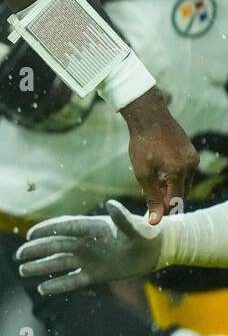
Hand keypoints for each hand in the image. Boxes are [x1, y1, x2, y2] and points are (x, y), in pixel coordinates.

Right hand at [15, 199, 163, 295]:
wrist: (155, 251)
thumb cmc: (146, 235)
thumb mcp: (137, 227)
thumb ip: (123, 219)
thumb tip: (112, 205)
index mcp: (91, 228)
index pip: (64, 228)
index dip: (47, 230)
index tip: (31, 235)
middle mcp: (85, 243)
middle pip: (56, 246)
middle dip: (37, 250)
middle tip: (19, 255)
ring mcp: (88, 259)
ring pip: (60, 263)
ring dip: (41, 266)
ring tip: (23, 270)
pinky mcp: (95, 274)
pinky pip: (73, 280)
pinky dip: (58, 285)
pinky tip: (43, 289)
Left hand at [120, 88, 198, 222]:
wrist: (149, 116)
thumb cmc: (142, 143)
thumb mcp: (142, 172)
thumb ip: (151, 196)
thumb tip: (155, 219)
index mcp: (179, 172)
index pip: (176, 200)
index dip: (163, 208)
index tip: (151, 212)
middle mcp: (191, 166)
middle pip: (181, 192)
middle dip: (165, 196)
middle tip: (148, 190)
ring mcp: (193, 158)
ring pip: (183, 182)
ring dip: (169, 185)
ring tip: (152, 177)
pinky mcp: (191, 152)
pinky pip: (184, 170)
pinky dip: (173, 174)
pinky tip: (158, 168)